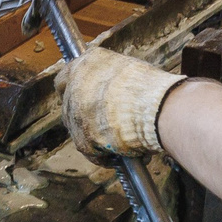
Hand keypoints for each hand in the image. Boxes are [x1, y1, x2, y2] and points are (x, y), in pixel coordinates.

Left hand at [60, 47, 184, 157]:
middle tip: (107, 125)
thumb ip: (111, 80)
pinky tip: (117, 157)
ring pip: (79, 130)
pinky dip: (102, 155)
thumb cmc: (152, 89)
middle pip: (70, 107)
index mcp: (86, 64)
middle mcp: (74, 86)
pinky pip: (90, 151)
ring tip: (121, 143)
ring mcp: (75, 113)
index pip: (64, 79)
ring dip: (96, 137)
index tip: (83, 99)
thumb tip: (115, 92)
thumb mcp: (128, 71)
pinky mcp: (82, 138)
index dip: (73, 90)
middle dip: (87, 117)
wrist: (157, 108)